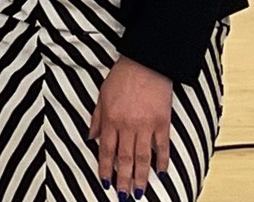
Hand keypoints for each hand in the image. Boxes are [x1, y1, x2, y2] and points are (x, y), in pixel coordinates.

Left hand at [90, 56, 174, 197]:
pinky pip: (163, 146)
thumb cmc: (121, 78)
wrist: (146, 63)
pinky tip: (161, 173)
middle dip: (123, 180)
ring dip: (141, 176)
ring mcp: (146, 126)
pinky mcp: (163, 122)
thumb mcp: (101, 97)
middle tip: (123, 196)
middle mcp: (128, 126)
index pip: (106, 151)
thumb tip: (90, 138)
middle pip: (125, 159)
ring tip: (140, 192)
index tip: (105, 183)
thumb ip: (96, 119)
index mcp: (110, 120)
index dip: (105, 169)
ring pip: (143, 157)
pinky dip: (162, 161)